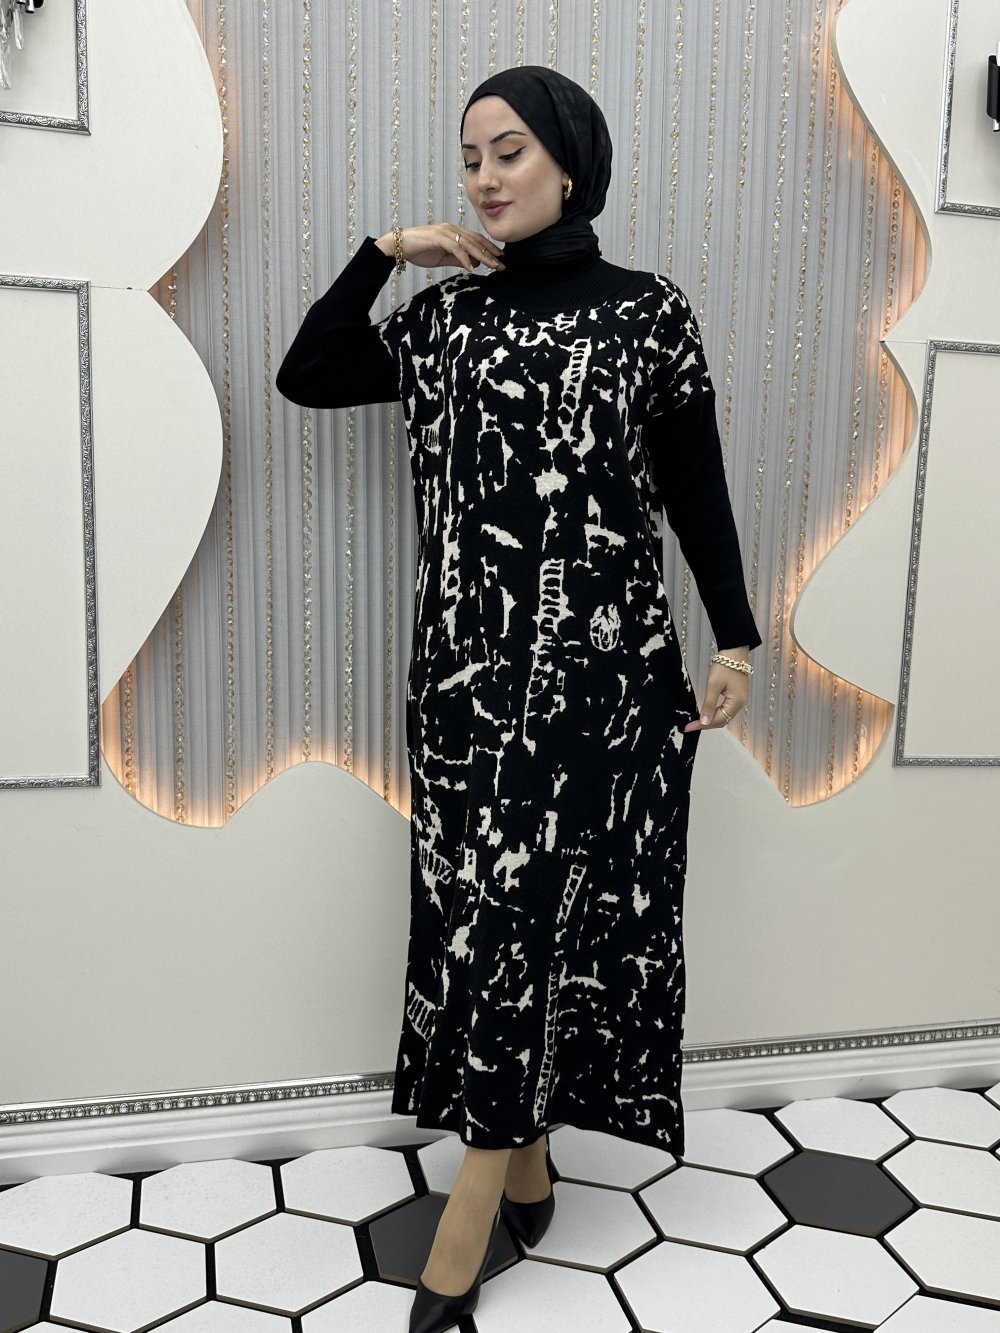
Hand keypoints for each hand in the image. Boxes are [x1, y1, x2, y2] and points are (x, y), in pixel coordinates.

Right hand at [377, 223, 505, 272]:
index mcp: (454, 232)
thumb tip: (473, 264)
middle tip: (502, 265)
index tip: (500, 259)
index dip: (490, 249)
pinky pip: (455, 248)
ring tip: (493, 266)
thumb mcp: (442, 257)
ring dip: (482, 256)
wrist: (398, 245)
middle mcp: (452, 229)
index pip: (476, 240)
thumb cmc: (419, 250)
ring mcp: (445, 232)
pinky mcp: (438, 237)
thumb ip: (457, 259)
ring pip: (469, 243)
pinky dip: (465, 258)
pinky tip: (472, 268)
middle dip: (491, 254)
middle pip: (476, 241)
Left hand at [683, 645, 750, 731]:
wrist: (734, 652)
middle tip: (690, 726)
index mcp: (736, 702)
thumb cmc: (725, 666)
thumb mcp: (713, 685)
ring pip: (724, 716)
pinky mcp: (736, 695)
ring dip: (710, 719)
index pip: (718, 720)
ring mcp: (739, 700)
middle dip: (706, 724)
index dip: (703, 725)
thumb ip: (709, 705)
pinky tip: (706, 713)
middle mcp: (740, 704)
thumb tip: (704, 722)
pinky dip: (715, 713)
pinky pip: (725, 709)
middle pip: (722, 720)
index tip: (689, 727)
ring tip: (696, 721)